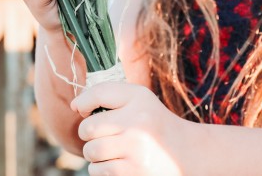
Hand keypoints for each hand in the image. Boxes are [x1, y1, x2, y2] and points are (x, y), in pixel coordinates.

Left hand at [70, 82, 191, 175]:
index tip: (83, 110)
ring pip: (91, 151)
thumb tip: (75, 106)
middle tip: (100, 135)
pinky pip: (98, 170)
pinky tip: (116, 163)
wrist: (186, 154)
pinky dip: (100, 168)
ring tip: (110, 150)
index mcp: (140, 99)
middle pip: (88, 128)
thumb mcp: (139, 99)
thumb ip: (108, 94)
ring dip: (94, 153)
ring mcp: (136, 150)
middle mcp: (138, 122)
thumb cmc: (153, 124)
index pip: (99, 93)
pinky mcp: (133, 172)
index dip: (83, 103)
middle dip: (87, 134)